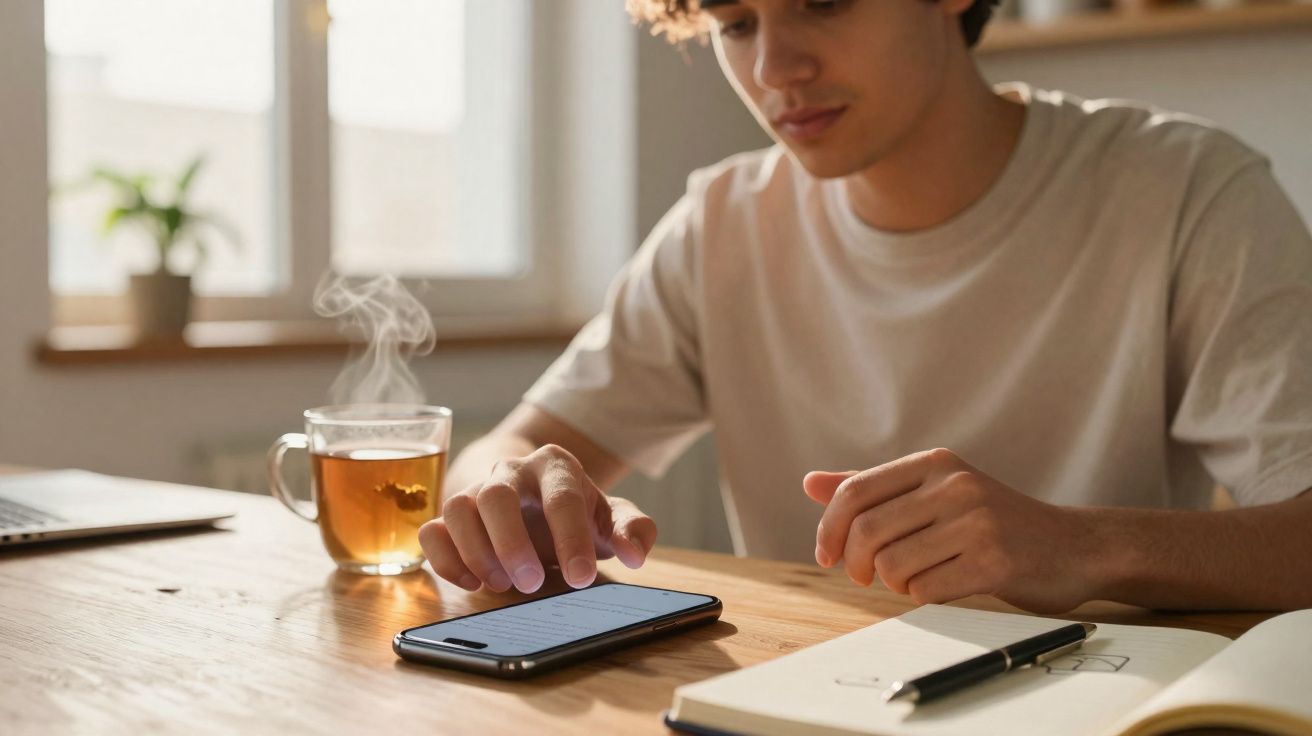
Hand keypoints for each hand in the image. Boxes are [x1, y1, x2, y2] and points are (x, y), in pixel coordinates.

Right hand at [418, 444, 656, 593]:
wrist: (537, 499)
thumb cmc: (578, 512)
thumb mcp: (612, 518)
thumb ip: (632, 530)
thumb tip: (636, 554)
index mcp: (556, 466)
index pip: (561, 497)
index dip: (571, 539)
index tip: (580, 579)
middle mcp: (511, 471)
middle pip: (497, 494)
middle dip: (512, 543)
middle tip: (530, 584)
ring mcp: (476, 490)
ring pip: (457, 508)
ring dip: (476, 552)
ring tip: (503, 584)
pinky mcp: (451, 516)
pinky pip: (432, 529)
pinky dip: (445, 558)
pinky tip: (471, 582)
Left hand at [804, 448, 1103, 612]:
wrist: (1074, 547)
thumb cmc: (993, 522)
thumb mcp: (935, 491)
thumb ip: (874, 488)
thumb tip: (810, 482)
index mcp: (935, 462)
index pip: (855, 491)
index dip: (828, 527)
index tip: (826, 555)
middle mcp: (955, 485)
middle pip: (867, 530)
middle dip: (854, 563)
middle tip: (863, 577)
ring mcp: (977, 522)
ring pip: (892, 564)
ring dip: (892, 583)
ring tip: (913, 577)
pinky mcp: (994, 562)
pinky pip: (925, 590)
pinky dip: (921, 597)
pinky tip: (941, 586)